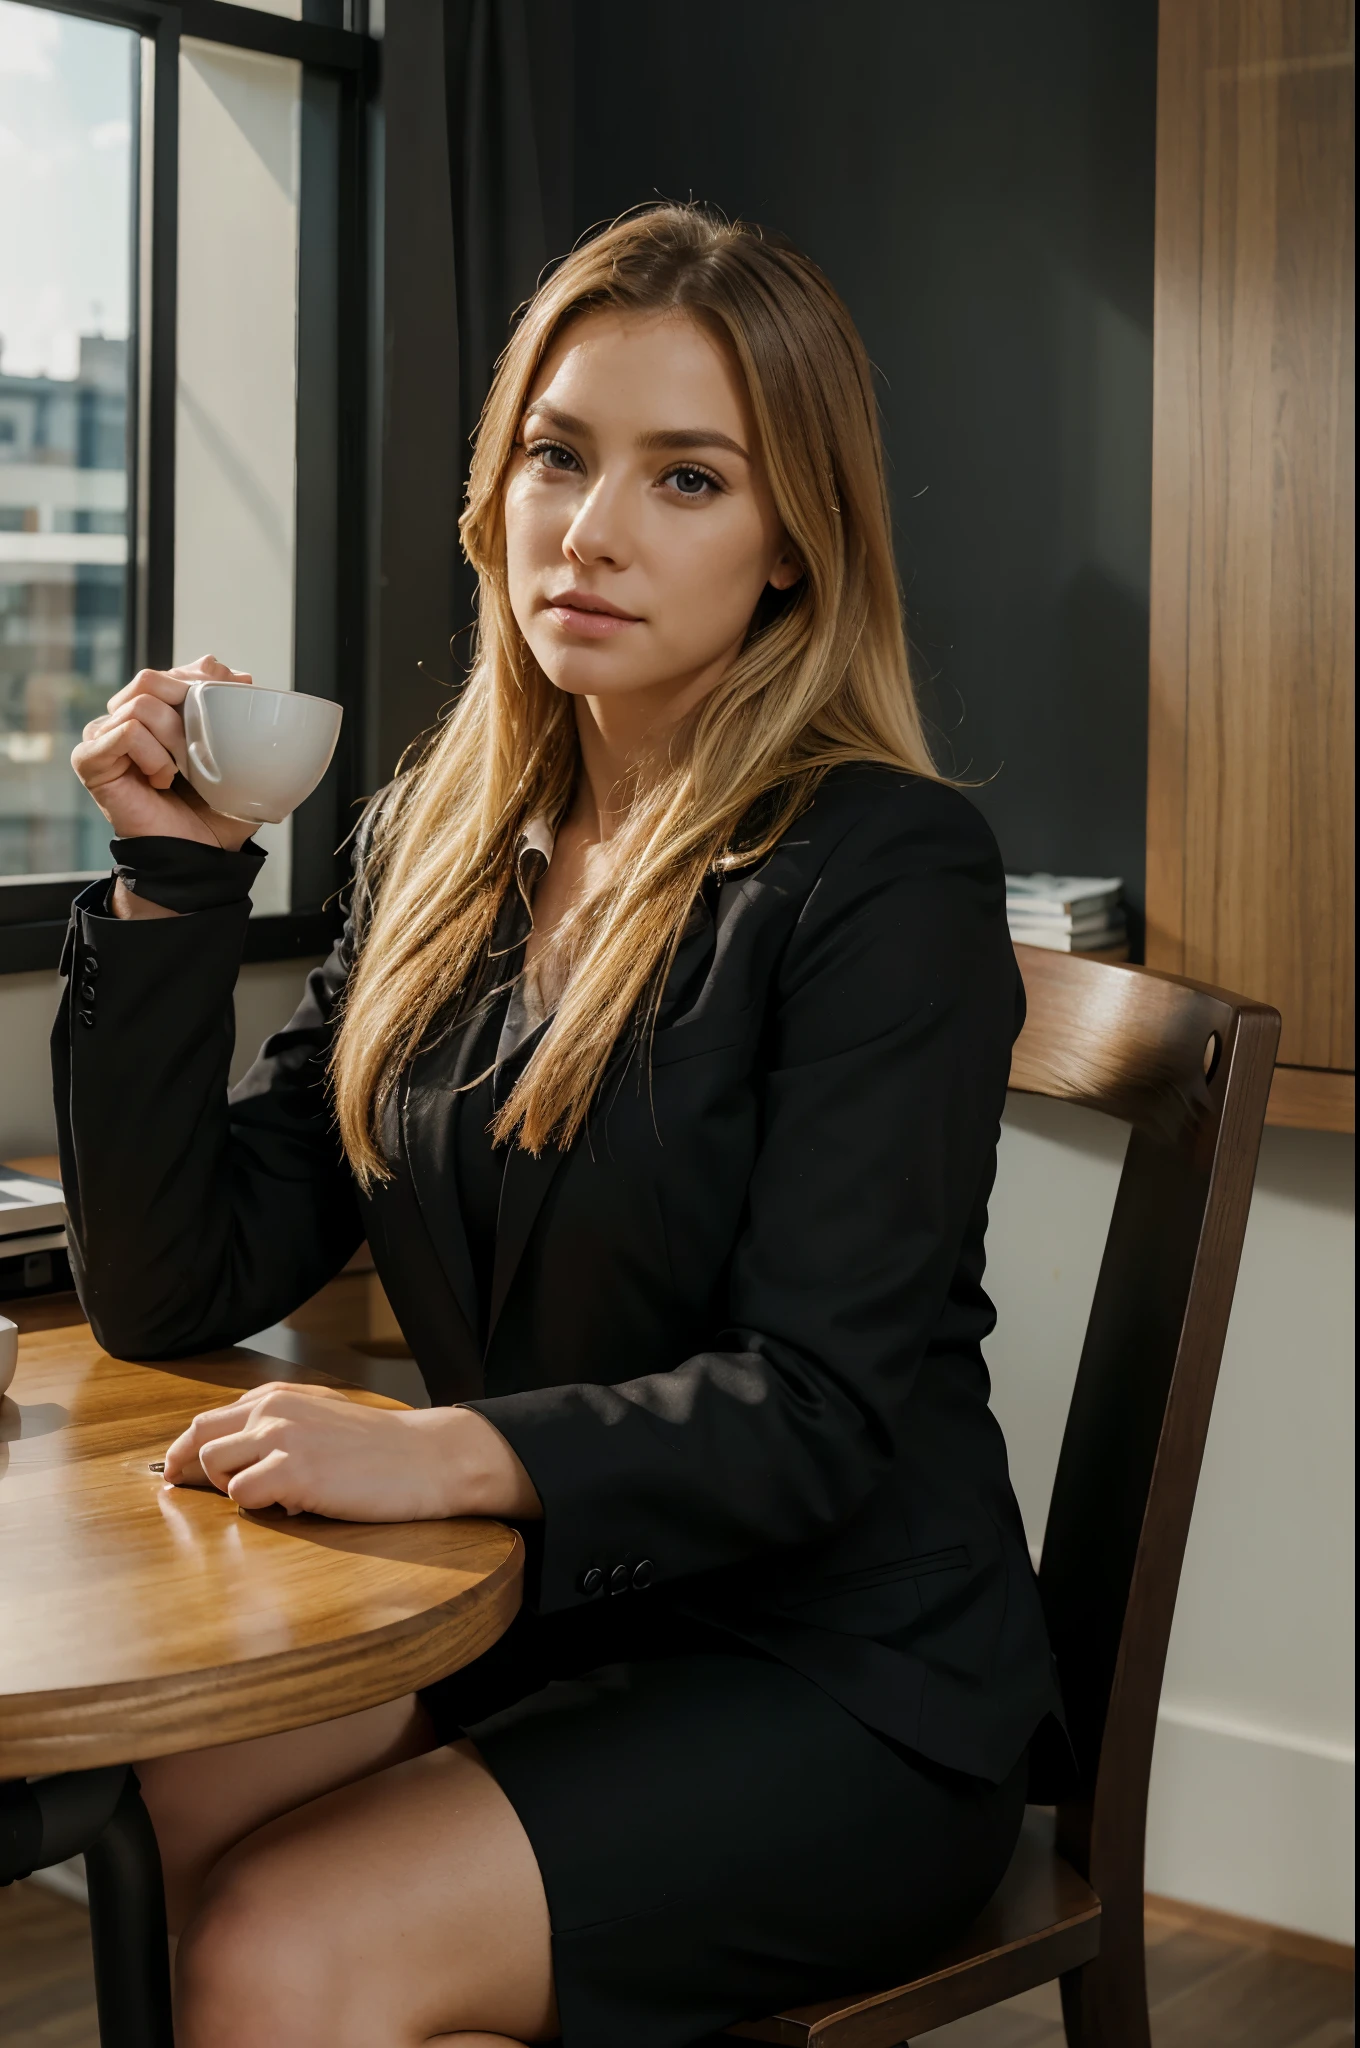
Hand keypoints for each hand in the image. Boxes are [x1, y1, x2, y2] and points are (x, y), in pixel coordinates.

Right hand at [72, 654, 256, 854]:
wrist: (202, 853)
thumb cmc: (216, 810)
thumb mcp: (237, 754)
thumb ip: (230, 709)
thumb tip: (229, 670)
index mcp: (156, 713)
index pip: (172, 673)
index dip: (201, 682)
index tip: (229, 704)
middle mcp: (124, 719)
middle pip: (151, 679)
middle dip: (187, 707)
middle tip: (203, 747)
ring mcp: (104, 737)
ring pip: (140, 703)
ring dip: (174, 738)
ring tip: (182, 771)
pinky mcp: (90, 758)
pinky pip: (127, 731)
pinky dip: (153, 754)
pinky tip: (161, 779)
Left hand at [162, 1381, 542, 1522]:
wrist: (427, 1457)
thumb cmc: (380, 1446)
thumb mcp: (323, 1417)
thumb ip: (280, 1424)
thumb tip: (236, 1454)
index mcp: (279, 1397)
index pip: (210, 1419)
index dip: (185, 1449)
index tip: (173, 1470)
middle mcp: (274, 1410)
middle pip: (201, 1436)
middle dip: (185, 1467)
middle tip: (180, 1490)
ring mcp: (282, 1439)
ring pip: (217, 1466)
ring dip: (232, 1489)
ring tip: (270, 1498)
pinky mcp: (294, 1473)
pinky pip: (243, 1496)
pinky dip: (258, 1508)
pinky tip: (293, 1507)